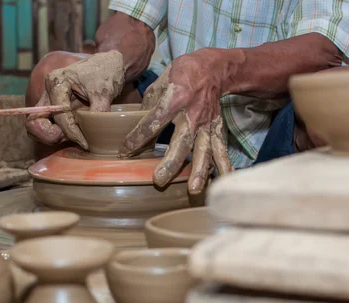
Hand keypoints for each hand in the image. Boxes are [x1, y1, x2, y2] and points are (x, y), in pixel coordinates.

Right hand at [26, 51, 125, 148]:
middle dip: (51, 136)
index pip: (58, 115)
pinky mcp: (54, 110)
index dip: (71, 132)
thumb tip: (95, 132)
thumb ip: (98, 112)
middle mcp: (48, 92)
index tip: (85, 142)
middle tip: (74, 139)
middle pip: (34, 122)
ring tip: (78, 137)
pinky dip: (57, 135)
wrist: (108, 66)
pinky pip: (47, 127)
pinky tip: (76, 135)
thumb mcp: (104, 92)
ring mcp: (49, 101)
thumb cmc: (105, 73)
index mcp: (56, 82)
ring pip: (37, 127)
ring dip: (54, 137)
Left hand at [118, 49, 232, 193]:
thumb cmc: (184, 72)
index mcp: (176, 98)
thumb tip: (137, 123)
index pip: (153, 121)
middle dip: (170, 163)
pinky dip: (223, 165)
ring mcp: (207, 123)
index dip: (138, 137)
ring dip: (199, 171)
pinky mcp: (216, 128)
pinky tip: (223, 180)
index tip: (124, 152)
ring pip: (203, 149)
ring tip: (194, 189)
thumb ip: (149, 103)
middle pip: (181, 142)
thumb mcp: (162, 80)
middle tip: (159, 180)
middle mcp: (193, 113)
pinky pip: (220, 148)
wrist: (215, 67)